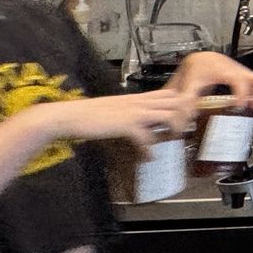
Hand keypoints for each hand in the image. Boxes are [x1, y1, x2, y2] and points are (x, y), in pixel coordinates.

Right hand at [24, 90, 195, 150]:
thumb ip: (130, 112)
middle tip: (181, 133)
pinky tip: (148, 158)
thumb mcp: (114, 109)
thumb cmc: (88, 114)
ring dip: (173, 130)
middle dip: (184, 117)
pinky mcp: (125, 125)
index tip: (183, 120)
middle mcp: (139, 102)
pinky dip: (150, 150)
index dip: (180, 105)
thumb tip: (139, 124)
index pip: (169, 94)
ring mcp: (133, 112)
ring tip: (170, 142)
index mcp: (137, 98)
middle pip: (176, 102)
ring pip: (169, 115)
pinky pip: (147, 137)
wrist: (68, 116)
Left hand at [169, 51, 252, 111]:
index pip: (239, 80)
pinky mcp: (247, 77)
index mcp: (224, 72)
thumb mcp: (189, 84)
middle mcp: (238, 71)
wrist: (201, 60)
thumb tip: (185, 118)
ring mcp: (244, 74)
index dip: (242, 93)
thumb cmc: (197, 69)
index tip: (238, 105)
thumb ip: (186, 101)